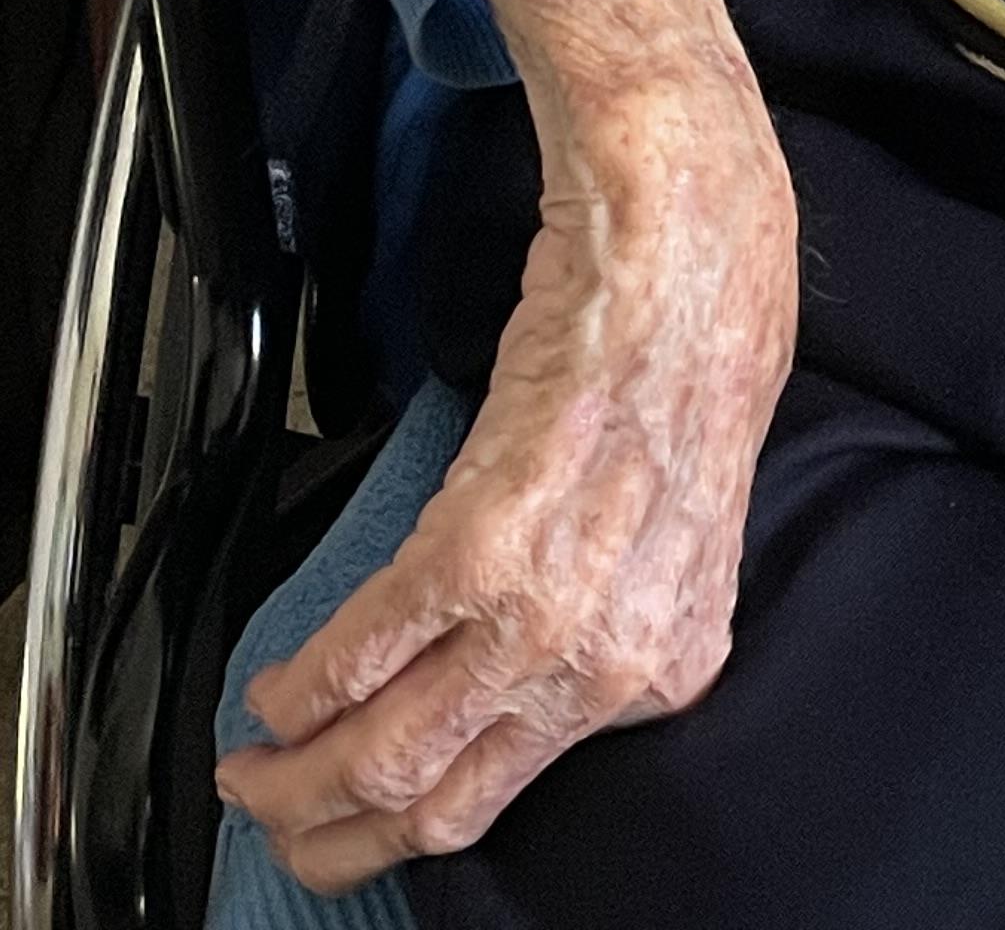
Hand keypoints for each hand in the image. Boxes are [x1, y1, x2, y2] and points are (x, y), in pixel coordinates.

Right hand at [217, 0, 798, 894]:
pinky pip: (370, 646)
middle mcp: (618, 662)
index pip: (512, 800)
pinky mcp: (494, 537)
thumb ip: (605, 619)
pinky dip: (307, 681)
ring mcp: (556, 609)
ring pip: (393, 749)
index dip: (403, 831)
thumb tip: (505, 689)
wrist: (689, 236)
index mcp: (671, 665)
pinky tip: (279, 686)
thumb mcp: (674, 529)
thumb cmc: (689, 357)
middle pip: (438, 801)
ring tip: (253, 761)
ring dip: (297, 771)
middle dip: (332, 827)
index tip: (345, 829)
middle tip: (271, 815)